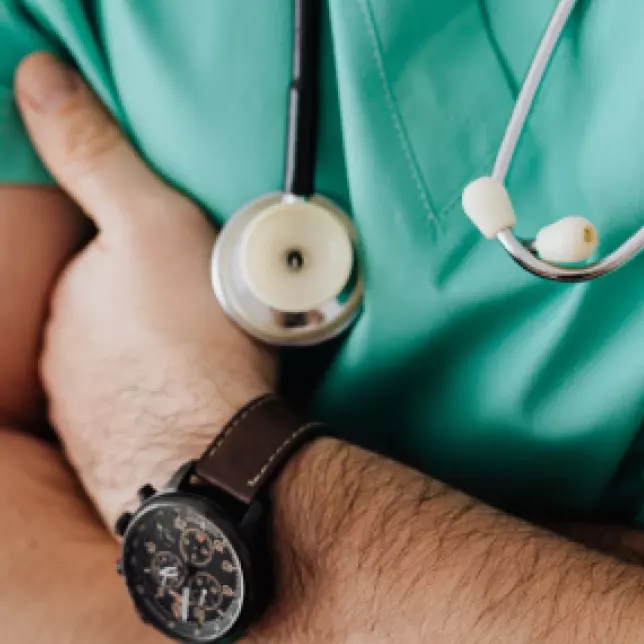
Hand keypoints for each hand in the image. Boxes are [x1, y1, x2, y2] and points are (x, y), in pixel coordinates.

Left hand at [15, 53, 275, 527]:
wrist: (216, 450)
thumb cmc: (196, 335)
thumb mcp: (151, 222)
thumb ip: (94, 154)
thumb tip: (38, 79)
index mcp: (70, 301)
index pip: (96, 269)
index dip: (144, 262)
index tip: (186, 271)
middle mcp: (63, 359)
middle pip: (108, 320)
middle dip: (146, 312)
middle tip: (204, 315)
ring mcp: (86, 413)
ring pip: (121, 370)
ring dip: (155, 360)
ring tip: (206, 363)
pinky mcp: (115, 455)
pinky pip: (137, 414)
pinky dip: (161, 403)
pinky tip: (193, 405)